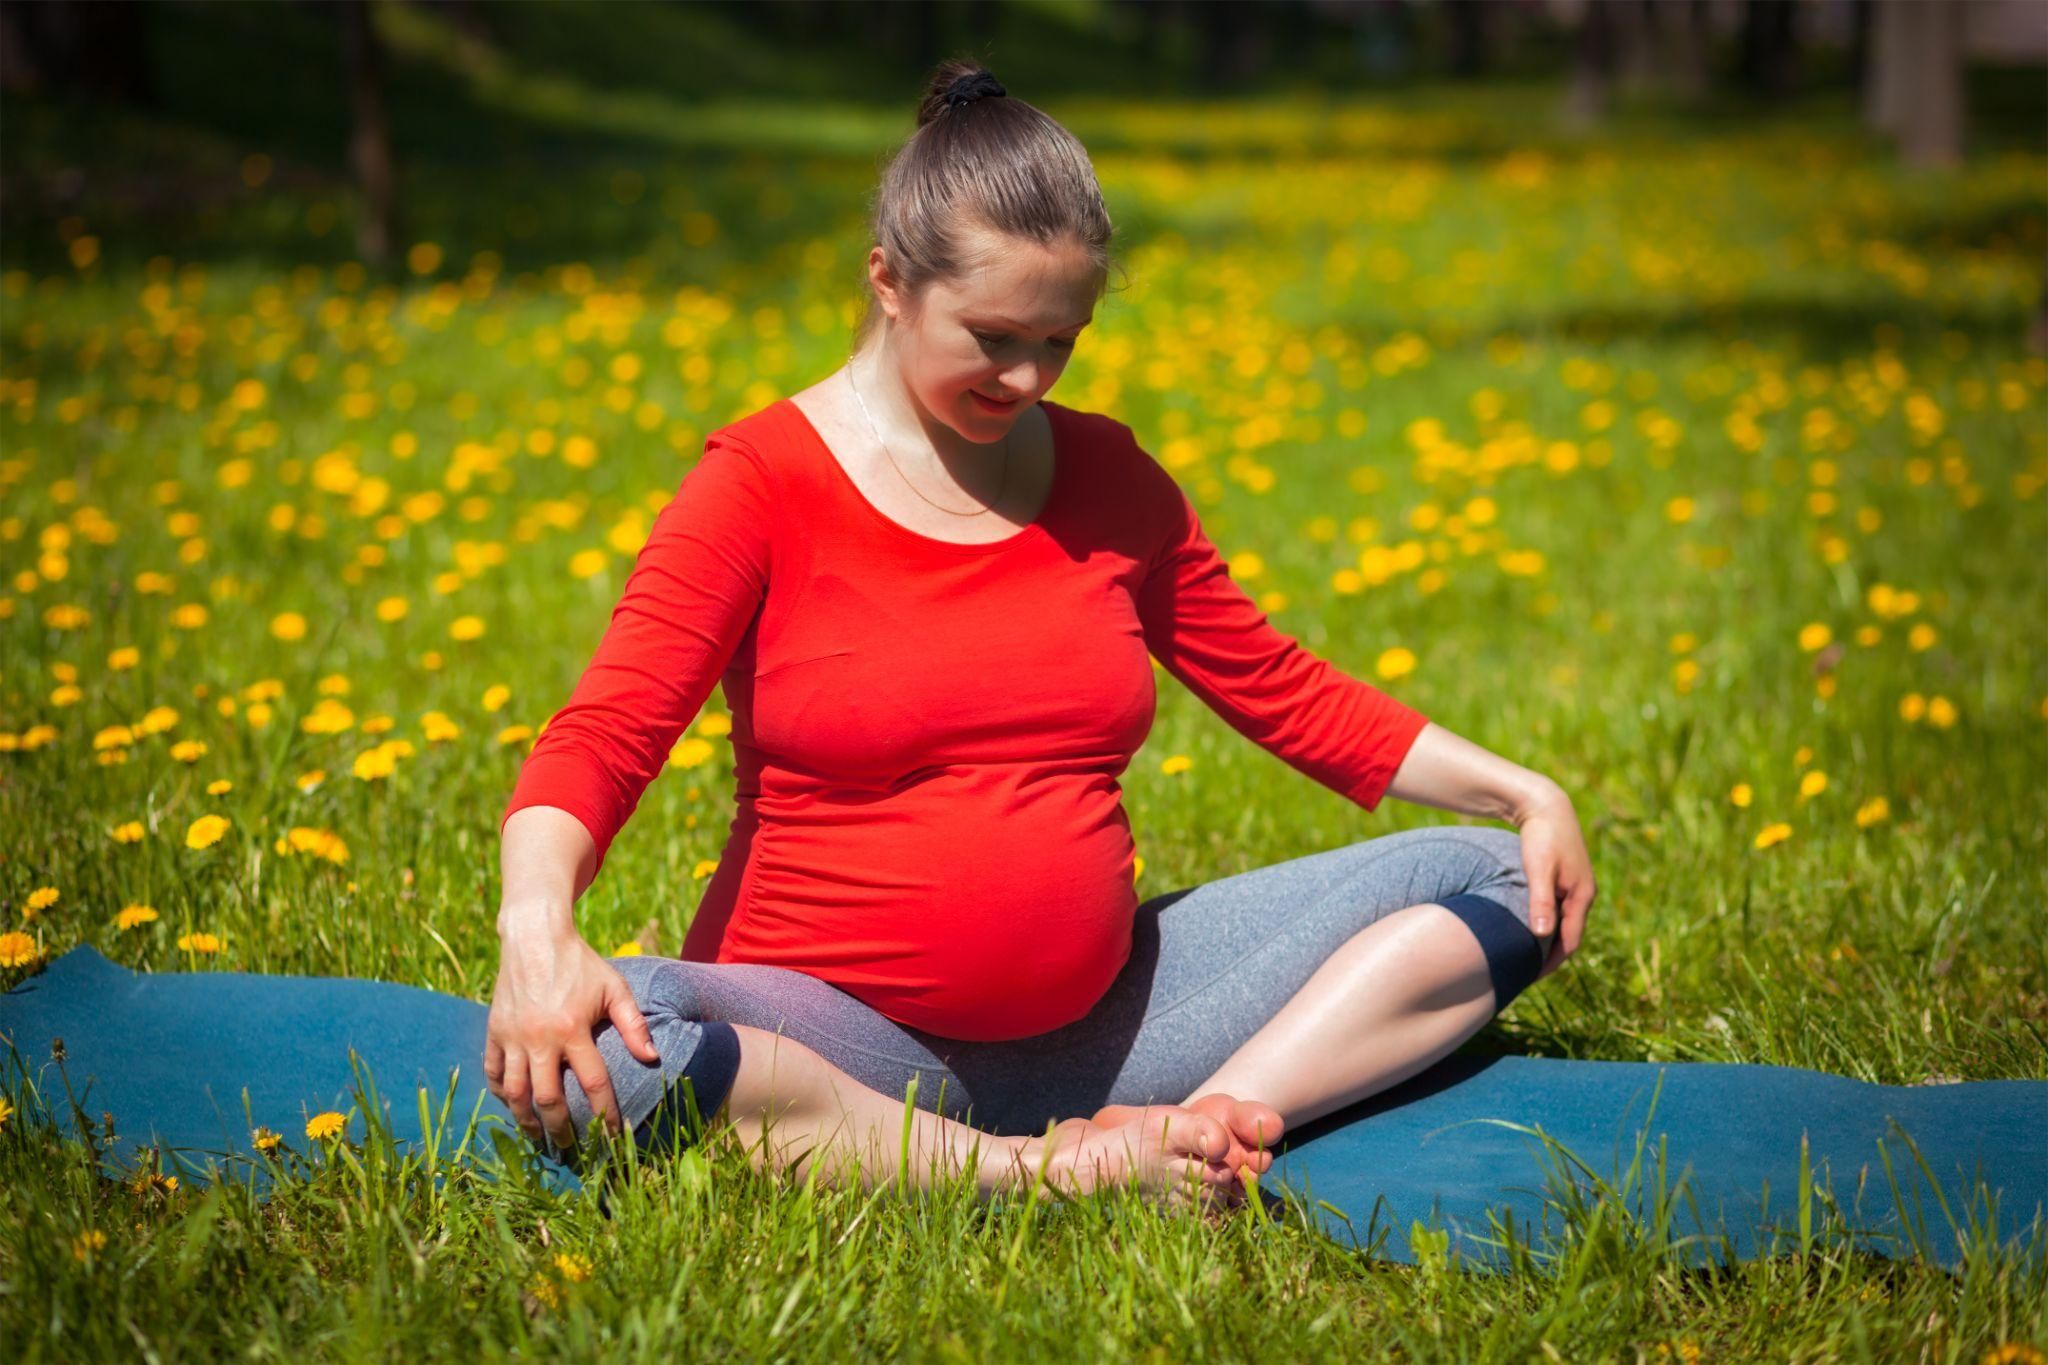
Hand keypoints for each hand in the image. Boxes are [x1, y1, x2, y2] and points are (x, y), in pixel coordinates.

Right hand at [484, 915, 660, 1151]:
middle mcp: (539, 1039)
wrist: (534, 937)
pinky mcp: (494, 1031)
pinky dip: (501, 1092)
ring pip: (514, 1093)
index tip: (612, 1135)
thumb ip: (633, 1024)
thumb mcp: (614, 988)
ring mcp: (512, 1037)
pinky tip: (513, 1104)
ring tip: (537, 1138)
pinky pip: (492, 1072)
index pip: (592, 1083)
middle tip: (568, 1148)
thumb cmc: (580, 964)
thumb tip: (652, 1058)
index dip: (604, 1114)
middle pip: (547, 1099)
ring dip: (526, 1120)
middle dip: (560, 1129)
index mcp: (573, 1030)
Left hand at [1513, 784, 1595, 978]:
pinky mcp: (1566, 878)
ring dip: (1549, 941)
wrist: (1546, 805)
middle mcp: (1584, 893)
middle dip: (1551, 956)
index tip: (1530, 977)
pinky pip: (1559, 909)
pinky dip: (1547, 923)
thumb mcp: (1539, 869)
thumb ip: (1541, 901)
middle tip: (1525, 973)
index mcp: (1581, 895)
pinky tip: (1529, 928)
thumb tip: (1543, 935)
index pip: (1570, 941)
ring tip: (1526, 956)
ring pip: (1564, 922)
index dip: (1551, 962)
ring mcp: (1576, 885)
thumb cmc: (1541, 837)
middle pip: (1569, 935)